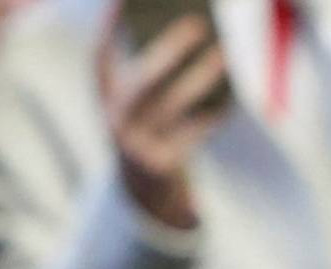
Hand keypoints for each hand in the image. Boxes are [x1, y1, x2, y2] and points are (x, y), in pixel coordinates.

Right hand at [96, 0, 230, 230]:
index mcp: (105, 97)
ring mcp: (134, 144)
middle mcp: (113, 119)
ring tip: (224, 54)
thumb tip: (190, 31)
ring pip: (172, 105)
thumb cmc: (146, 128)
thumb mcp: (136, 100)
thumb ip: (145, 68)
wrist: (142, 189)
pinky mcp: (158, 165)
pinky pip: (191, 135)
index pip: (101, 56)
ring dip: (200, 78)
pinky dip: (210, 116)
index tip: (123, 1)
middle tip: (198, 24)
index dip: (110, 27)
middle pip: (144, 79)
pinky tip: (229, 100)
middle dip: (170, 50)